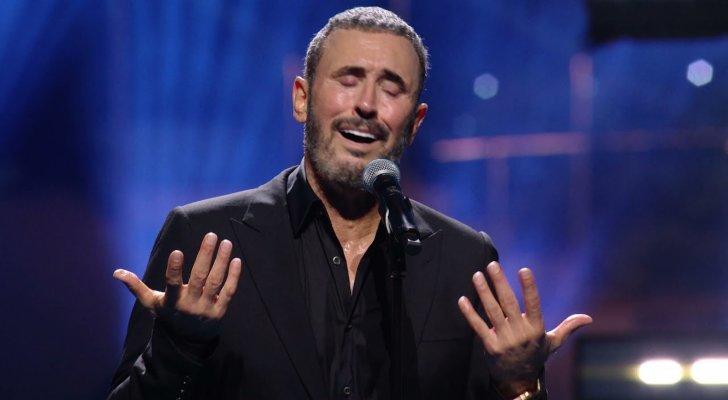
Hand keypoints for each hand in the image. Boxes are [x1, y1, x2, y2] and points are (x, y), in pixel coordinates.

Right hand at [114, 232, 242, 340]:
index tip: (176, 252)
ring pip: (216, 282)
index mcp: (172, 301)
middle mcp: (190, 304)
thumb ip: (136, 287)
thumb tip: (116, 272)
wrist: (187, 341)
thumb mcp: (152, 303)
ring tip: (226, 242)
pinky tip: (236, 260)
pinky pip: (229, 291)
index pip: (172, 283)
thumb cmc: (169, 315)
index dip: (174, 269)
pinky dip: (233, 276)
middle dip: (205, 256)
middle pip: (199, 277)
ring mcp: (206, 307)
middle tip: (211, 235)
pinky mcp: (220, 310)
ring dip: (221, 261)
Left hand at [458, 261, 591, 396]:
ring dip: (484, 292)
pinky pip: (478, 327)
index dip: (529, 287)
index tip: (524, 270)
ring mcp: (504, 340)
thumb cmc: (536, 355)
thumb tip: (589, 319)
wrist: (519, 380)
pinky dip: (469, 313)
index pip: (533, 304)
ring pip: (492, 312)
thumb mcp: (553, 342)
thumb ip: (568, 327)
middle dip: (500, 283)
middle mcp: (520, 333)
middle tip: (493, 265)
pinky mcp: (490, 346)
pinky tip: (463, 299)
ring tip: (477, 275)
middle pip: (509, 304)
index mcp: (536, 329)